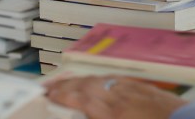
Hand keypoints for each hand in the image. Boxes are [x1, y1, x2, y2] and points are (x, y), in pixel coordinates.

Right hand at [46, 75, 188, 118]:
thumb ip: (101, 115)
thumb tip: (87, 111)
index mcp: (115, 112)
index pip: (81, 98)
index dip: (62, 94)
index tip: (48, 94)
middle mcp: (122, 96)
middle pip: (87, 85)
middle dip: (66, 85)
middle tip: (49, 86)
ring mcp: (135, 89)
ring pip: (101, 79)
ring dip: (81, 80)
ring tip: (68, 82)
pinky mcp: (147, 88)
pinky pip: (118, 79)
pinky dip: (102, 78)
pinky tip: (99, 81)